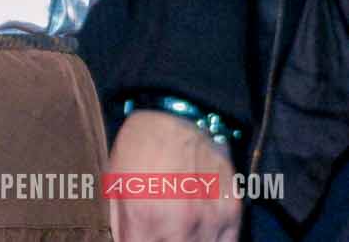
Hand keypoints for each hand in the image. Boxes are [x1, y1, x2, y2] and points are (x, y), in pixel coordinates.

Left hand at [107, 112, 238, 241]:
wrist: (179, 117)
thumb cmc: (141, 147)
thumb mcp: (115, 181)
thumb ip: (122, 221)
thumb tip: (126, 240)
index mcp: (144, 215)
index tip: (138, 237)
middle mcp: (179, 224)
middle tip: (161, 232)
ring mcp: (210, 221)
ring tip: (178, 231)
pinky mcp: (232, 214)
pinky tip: (201, 232)